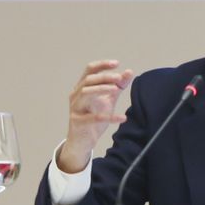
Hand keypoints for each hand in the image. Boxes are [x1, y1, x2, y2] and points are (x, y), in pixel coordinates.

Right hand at [56, 59, 133, 173]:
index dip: (102, 65)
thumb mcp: (108, 99)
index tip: (117, 63)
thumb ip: (118, 86)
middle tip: (119, 78)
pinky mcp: (78, 122)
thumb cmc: (94, 117)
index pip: (89, 70)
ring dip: (101, 89)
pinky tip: (122, 118)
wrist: (83, 141)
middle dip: (104, 76)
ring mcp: (75, 108)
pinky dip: (109, 117)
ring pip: (85, 92)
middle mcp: (75, 95)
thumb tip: (129, 71)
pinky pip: (93, 118)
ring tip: (116, 89)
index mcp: (82, 87)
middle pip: (88, 79)